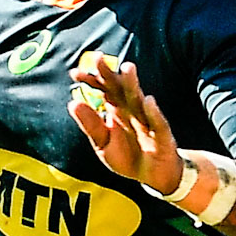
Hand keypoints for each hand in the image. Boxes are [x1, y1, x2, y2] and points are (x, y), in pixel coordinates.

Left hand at [67, 57, 183, 193]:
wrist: (153, 176)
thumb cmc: (128, 157)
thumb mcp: (103, 144)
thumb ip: (90, 125)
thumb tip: (73, 103)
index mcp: (117, 110)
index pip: (103, 90)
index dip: (91, 81)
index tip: (75, 73)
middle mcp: (132, 110)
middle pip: (120, 88)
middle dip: (110, 74)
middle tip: (98, 59)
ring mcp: (148, 121)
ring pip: (139, 100)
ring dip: (133, 85)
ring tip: (127, 69)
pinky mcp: (162, 135)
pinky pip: (158, 122)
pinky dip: (153, 112)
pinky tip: (148, 101)